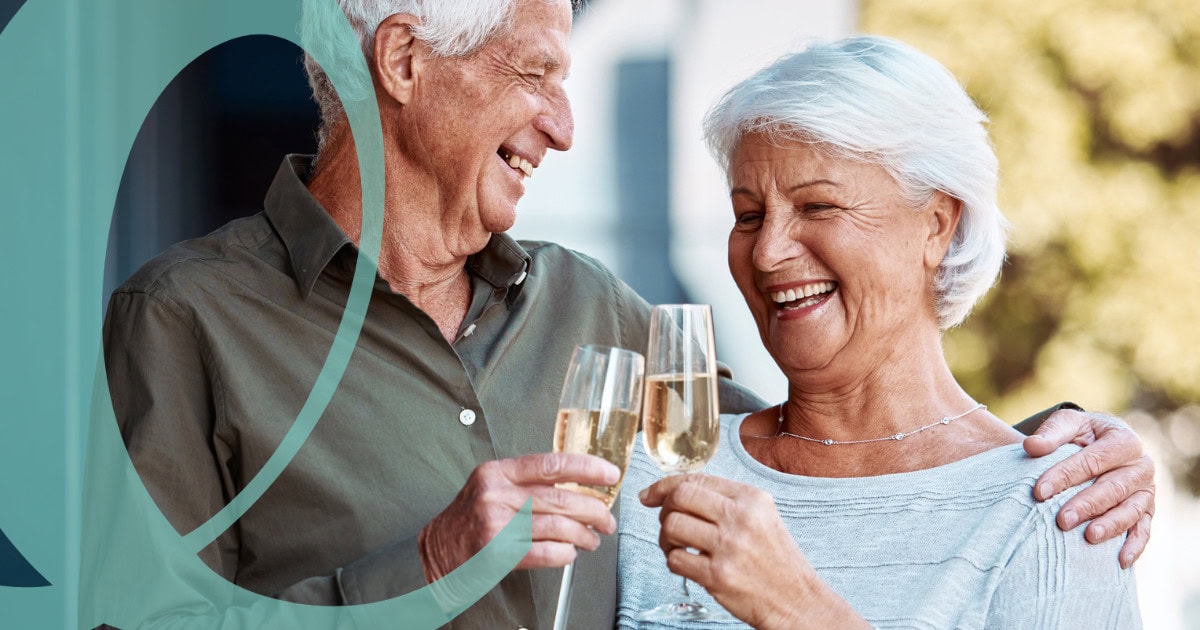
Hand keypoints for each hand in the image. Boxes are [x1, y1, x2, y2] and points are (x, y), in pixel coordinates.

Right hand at [417, 453, 618, 581]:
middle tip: (607, 519)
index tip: (610, 475)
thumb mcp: (492, 486)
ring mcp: (496, 524)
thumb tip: (579, 485)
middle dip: (593, 510)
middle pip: (561, 498)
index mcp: (498, 472)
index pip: (551, 464)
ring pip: (558, 526)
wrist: (436, 551)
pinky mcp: (498, 553)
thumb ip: (528, 481)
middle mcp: (496, 494)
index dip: (586, 468)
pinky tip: (570, 553)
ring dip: (583, 535)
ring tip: (592, 540)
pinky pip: (545, 552)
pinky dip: (565, 554)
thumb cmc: (471, 518)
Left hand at [640, 474, 867, 629]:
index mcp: (751, 498)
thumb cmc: (775, 559)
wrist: (797, 600)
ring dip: (666, 538)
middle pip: (679, 498)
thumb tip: (675, 490)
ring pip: (671, 527)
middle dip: (664, 510)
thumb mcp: (761, 516)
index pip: (695, 479)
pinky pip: (675, 560)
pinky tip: (688, 564)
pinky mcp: (718, 576)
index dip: (664, 486)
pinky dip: (674, 561)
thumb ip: (725, 500)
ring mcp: (728, 547)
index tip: (649, 495)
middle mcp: (740, 518)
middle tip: (668, 523)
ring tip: (678, 546)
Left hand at [1023, 409, 1154, 567]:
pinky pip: (1144, 529)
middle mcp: (1140, 465)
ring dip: (1110, 525)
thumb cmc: (1081, 434)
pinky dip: (1134, 545)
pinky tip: (1120, 561)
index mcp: (1123, 440)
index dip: (1065, 476)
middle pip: (1113, 488)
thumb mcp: (1067, 425)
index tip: (1039, 492)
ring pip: (1131, 510)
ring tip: (1089, 537)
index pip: (1093, 460)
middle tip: (1061, 520)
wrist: (1103, 442)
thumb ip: (1051, 434)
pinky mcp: (1147, 510)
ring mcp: (1146, 489)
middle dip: (1087, 505)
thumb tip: (1031, 446)